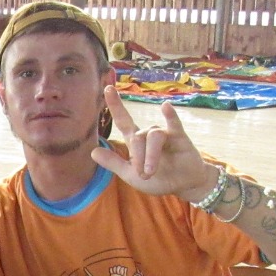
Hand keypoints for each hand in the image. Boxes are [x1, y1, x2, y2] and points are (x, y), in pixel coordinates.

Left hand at [91, 85, 219, 201]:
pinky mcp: (180, 137)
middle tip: (143, 175)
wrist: (183, 186)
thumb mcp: (131, 175)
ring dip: (151, 155)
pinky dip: (170, 115)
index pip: (123, 120)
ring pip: (153, 136)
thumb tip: (92, 152)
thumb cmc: (158, 179)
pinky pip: (173, 124)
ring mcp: (165, 134)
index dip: (115, 105)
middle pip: (138, 137)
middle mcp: (148, 134)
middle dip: (138, 157)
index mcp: (135, 142)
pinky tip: (165, 107)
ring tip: (150, 172)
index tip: (108, 88)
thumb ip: (114, 163)